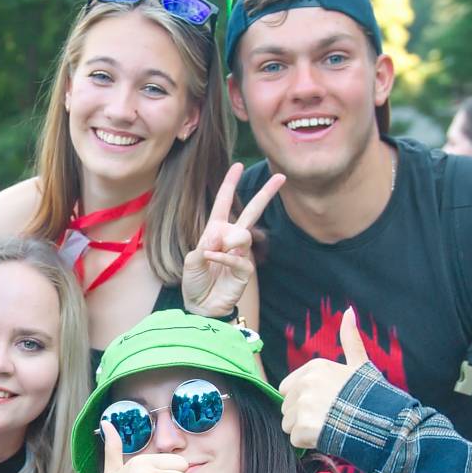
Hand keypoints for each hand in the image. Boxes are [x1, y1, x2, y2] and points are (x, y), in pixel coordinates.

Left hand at [181, 163, 283, 318]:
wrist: (199, 307)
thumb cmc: (194, 282)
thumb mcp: (191, 261)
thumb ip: (205, 246)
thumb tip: (222, 239)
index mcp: (215, 231)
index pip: (224, 203)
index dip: (230, 184)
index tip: (238, 165)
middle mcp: (231, 239)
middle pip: (252, 212)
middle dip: (265, 194)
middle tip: (280, 177)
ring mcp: (240, 254)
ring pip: (244, 234)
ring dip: (227, 241)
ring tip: (212, 254)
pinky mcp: (245, 271)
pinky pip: (239, 257)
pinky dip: (224, 258)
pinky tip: (213, 260)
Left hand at [278, 306, 374, 449]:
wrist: (384, 424)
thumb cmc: (372, 395)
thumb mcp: (361, 364)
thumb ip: (350, 339)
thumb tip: (349, 311)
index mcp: (314, 367)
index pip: (287, 388)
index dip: (304, 400)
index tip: (325, 404)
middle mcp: (305, 384)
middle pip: (287, 407)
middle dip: (303, 416)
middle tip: (330, 417)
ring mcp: (303, 406)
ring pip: (288, 424)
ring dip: (304, 431)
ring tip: (330, 427)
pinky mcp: (303, 428)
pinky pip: (294, 440)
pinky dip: (309, 444)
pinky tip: (328, 437)